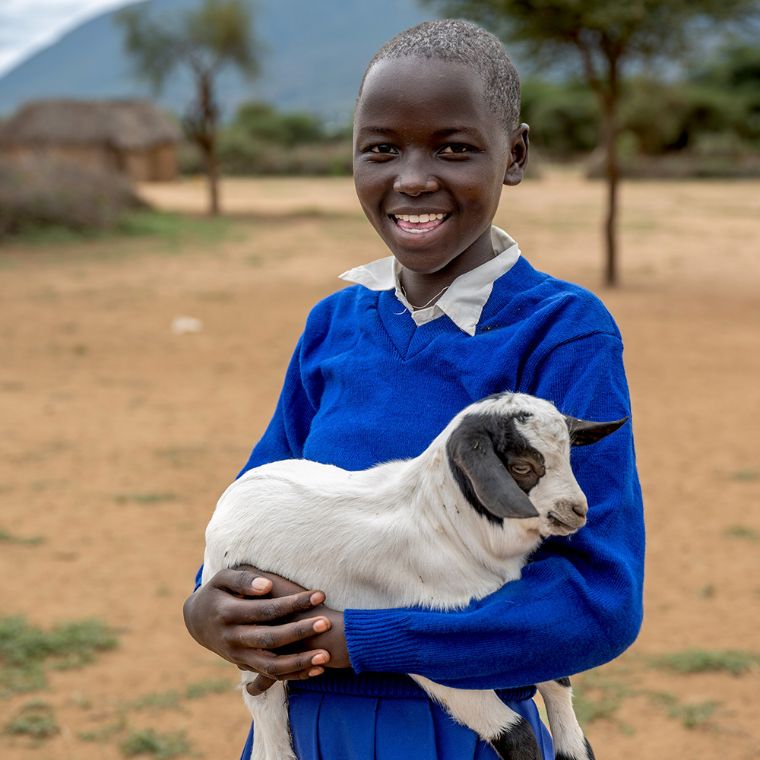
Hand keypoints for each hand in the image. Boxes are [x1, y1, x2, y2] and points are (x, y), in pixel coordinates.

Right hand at [183, 566, 332, 692]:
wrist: (198, 621)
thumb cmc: (217, 592)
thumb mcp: (222, 579)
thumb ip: (244, 579)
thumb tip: (267, 586)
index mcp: (227, 613)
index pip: (265, 609)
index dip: (292, 603)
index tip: (319, 595)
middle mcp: (232, 638)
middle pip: (270, 639)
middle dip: (300, 632)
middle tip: (326, 622)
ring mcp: (238, 656)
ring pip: (271, 666)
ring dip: (299, 663)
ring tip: (325, 656)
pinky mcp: (246, 666)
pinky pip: (271, 676)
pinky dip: (295, 674)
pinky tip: (318, 670)